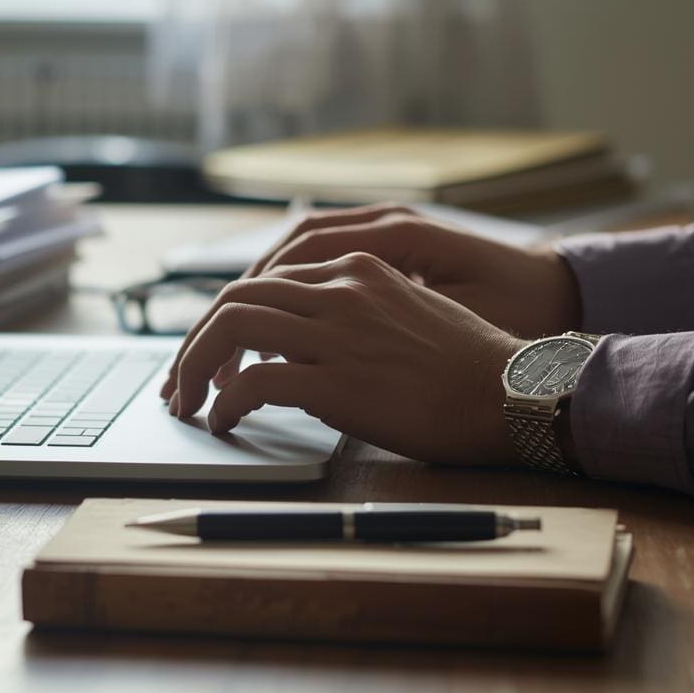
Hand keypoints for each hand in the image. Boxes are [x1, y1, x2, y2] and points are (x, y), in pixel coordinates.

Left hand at [158, 250, 523, 464]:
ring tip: (190, 404)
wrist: (512, 395)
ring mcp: (337, 333)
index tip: (211, 356)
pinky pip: (254, 384)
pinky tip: (225, 424)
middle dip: (195, 341)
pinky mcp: (336, 382)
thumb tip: (303, 342)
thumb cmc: (468, 368)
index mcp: (358, 268)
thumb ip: (355, 313)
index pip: (265, 280)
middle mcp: (341, 290)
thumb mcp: (408, 311)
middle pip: (234, 298)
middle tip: (181, 383)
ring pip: (231, 328)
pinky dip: (226, 404)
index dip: (225, 320)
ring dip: (196, 367)